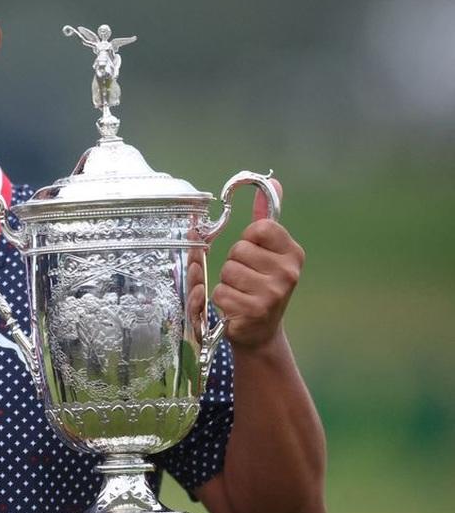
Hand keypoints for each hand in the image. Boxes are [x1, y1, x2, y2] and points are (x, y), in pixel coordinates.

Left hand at [211, 179, 304, 350]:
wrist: (260, 332)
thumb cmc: (260, 285)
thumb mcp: (268, 252)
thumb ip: (266, 218)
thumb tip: (273, 181)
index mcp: (293, 253)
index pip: (259, 228)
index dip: (248, 240)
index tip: (254, 254)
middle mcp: (289, 272)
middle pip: (238, 250)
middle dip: (234, 263)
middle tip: (246, 279)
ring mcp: (274, 293)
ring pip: (227, 271)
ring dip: (226, 282)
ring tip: (241, 292)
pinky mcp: (255, 311)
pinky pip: (221, 292)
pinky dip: (222, 300)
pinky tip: (235, 307)